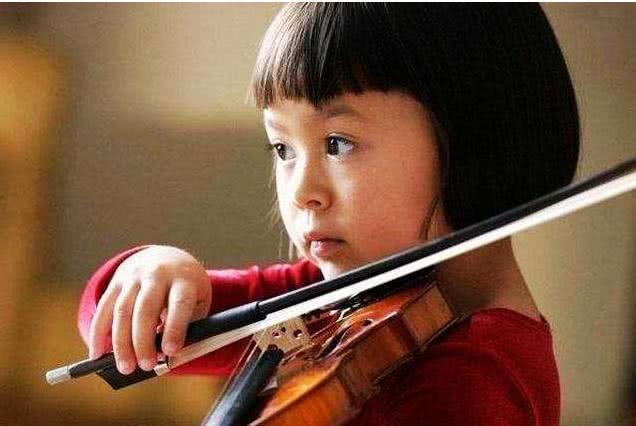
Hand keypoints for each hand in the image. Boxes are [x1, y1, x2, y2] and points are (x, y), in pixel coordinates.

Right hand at [88, 245, 211, 374]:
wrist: (167, 258)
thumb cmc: (186, 289)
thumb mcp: (197, 301)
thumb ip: (187, 325)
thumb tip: (166, 357)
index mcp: (184, 278)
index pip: (179, 303)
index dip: (175, 327)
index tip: (171, 351)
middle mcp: (158, 274)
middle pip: (146, 308)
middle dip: (144, 340)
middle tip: (146, 365)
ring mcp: (134, 276)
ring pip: (123, 310)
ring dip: (121, 343)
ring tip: (126, 367)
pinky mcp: (116, 282)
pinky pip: (104, 309)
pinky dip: (98, 334)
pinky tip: (97, 354)